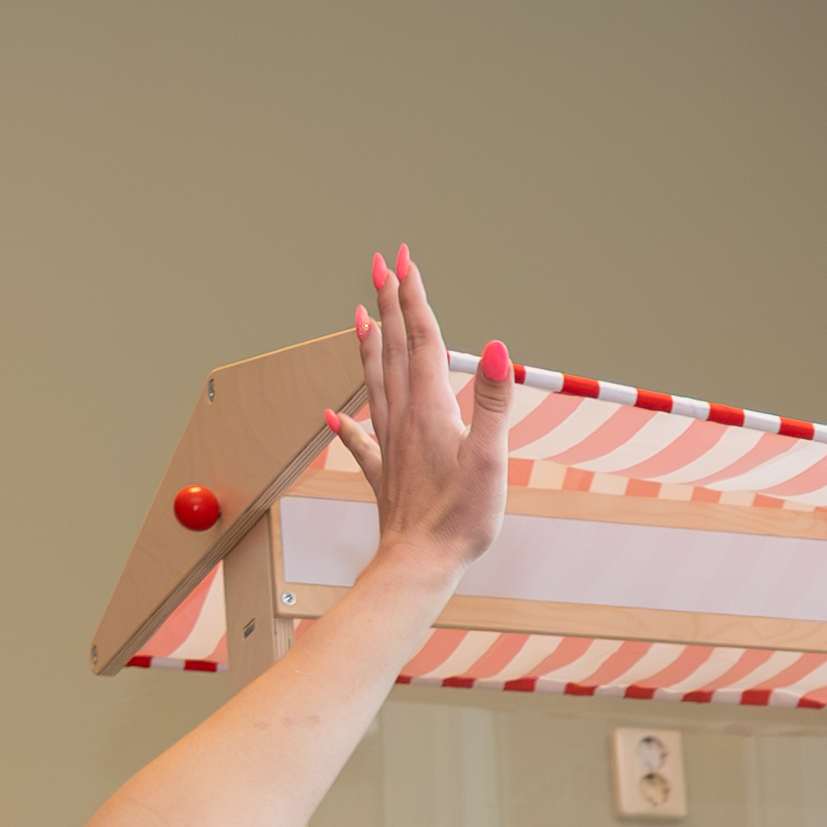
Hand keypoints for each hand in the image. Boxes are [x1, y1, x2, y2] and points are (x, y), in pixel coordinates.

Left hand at [327, 246, 515, 584]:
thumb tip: (494, 348)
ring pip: (375, 382)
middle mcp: (403, 419)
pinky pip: (360, 439)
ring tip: (361, 315)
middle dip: (390, 304)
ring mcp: (390, 446)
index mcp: (429, 409)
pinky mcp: (384, 475)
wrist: (420, 564)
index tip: (405, 262)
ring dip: (370, 344)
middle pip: (394, 349)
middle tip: (383, 266)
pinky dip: (345, 421)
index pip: (422, 340)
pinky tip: (331, 412)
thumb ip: (492, 401)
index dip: (414, 298)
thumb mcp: (489, 458)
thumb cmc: (460, 519)